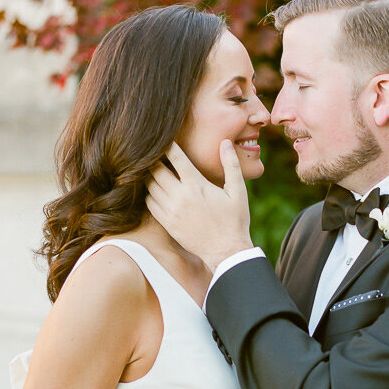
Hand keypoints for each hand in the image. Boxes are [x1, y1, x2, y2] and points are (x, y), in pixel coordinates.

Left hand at [146, 141, 252, 272]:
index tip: (164, 138)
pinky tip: (156, 190)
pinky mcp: (167, 223)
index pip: (176, 158)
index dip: (168, 145)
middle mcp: (180, 196)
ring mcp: (171, 210)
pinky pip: (150, 203)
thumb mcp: (238, 191)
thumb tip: (226, 143)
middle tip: (156, 154)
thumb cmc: (234, 220)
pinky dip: (149, 194)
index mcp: (196, 185)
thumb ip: (231, 165)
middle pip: (156, 170)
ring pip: (150, 186)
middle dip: (155, 159)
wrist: (226, 251)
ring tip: (154, 170)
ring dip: (150, 176)